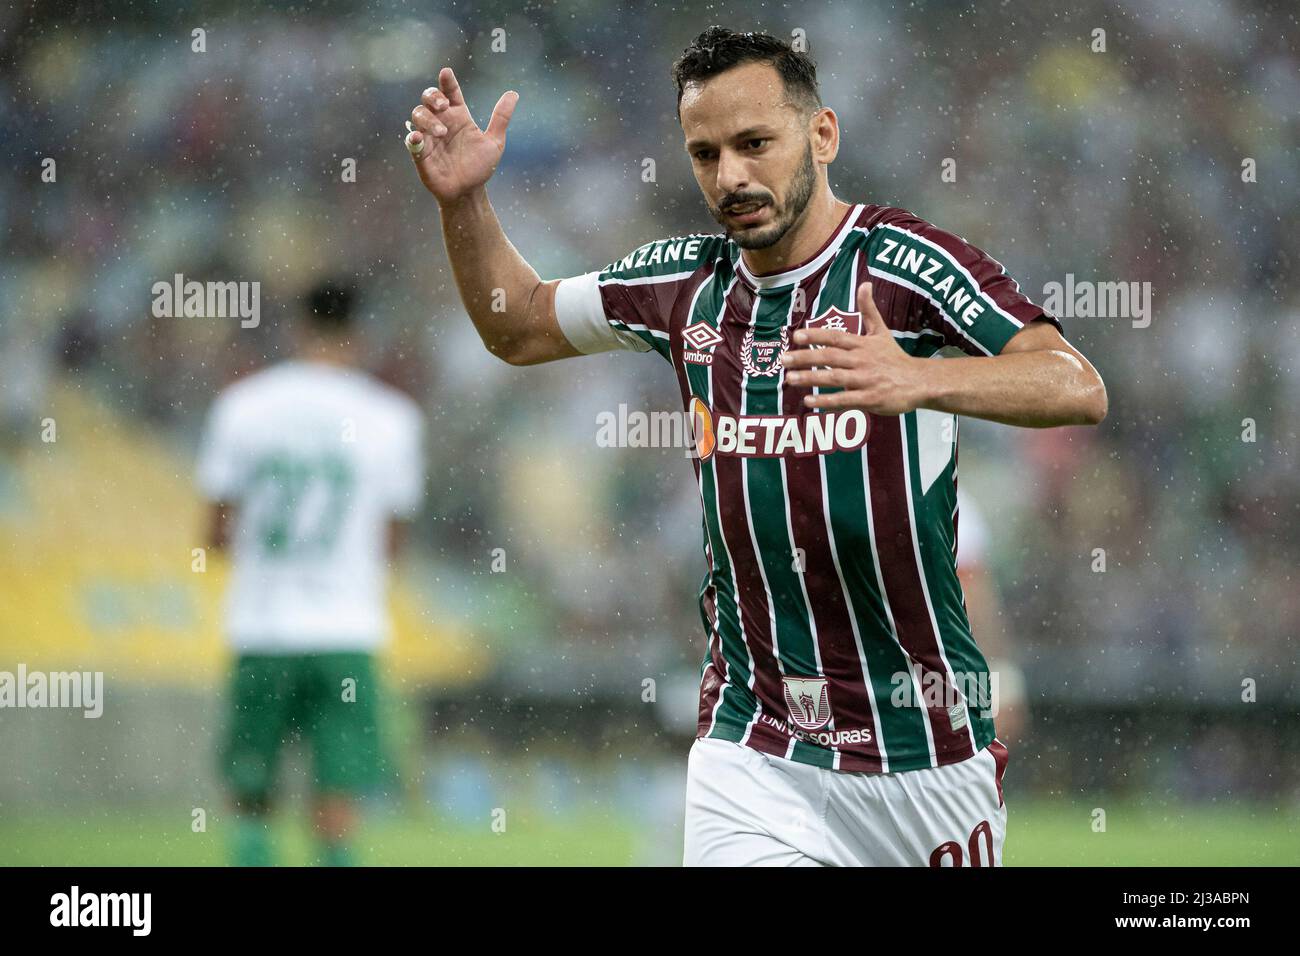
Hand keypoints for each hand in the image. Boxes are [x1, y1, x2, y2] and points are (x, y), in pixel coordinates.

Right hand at [405, 67, 517, 205]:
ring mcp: (429, 137)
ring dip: (428, 119)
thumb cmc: (480, 167)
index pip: (450, 93)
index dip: (448, 82)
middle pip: (429, 99)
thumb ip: (500, 118)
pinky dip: (412, 137)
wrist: (469, 192)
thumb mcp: (495, 142)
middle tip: (444, 105)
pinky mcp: (420, 154)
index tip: (446, 73)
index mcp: (459, 116)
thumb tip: (513, 94)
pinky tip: (418, 137)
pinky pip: (411, 141)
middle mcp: (442, 122)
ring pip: (418, 115)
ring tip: (442, 132)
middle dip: (433, 96)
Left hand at [782, 282, 928, 415]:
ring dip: (811, 378)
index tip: (796, 336)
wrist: (919, 381)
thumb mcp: (882, 331)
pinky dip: (826, 401)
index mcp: (862, 344)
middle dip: (805, 358)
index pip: (835, 337)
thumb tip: (865, 284)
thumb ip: (869, 310)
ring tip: (790, 379)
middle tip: (783, 359)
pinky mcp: (870, 399)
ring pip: (834, 378)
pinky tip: (808, 401)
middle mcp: (862, 360)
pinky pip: (845, 400)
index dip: (816, 336)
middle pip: (830, 357)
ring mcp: (866, 380)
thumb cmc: (895, 357)